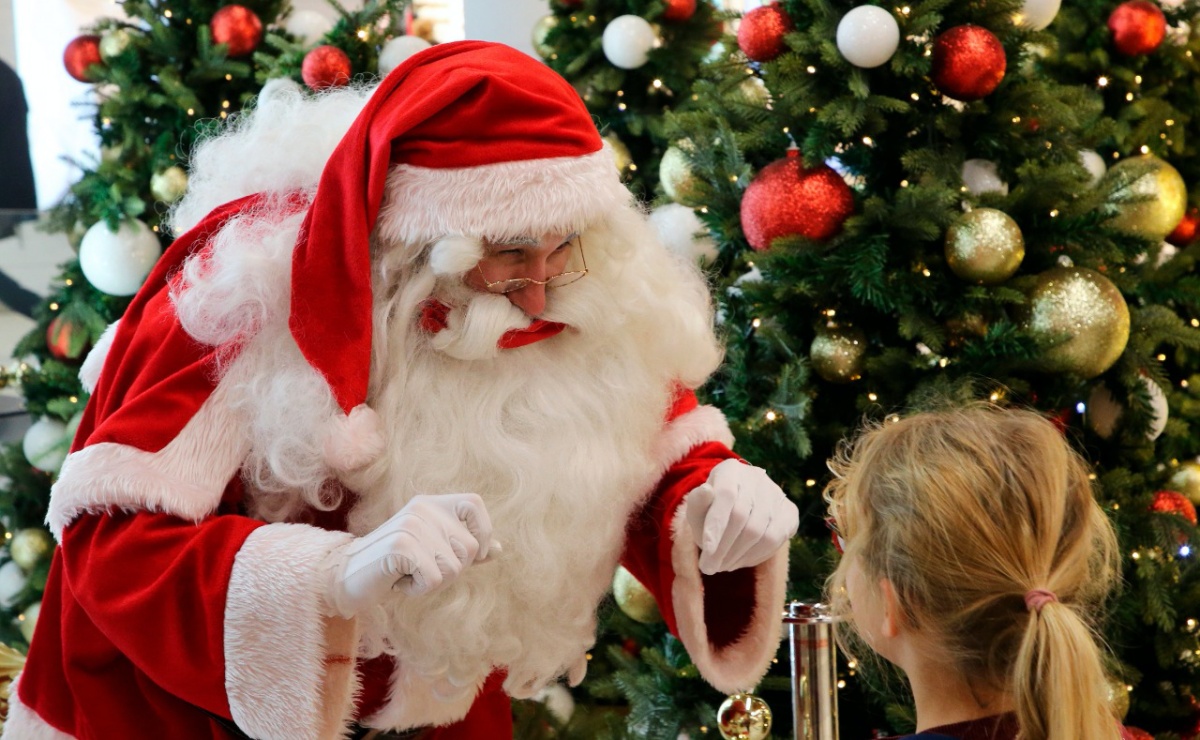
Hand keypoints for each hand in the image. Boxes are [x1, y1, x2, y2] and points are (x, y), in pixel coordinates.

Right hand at [325, 493, 493, 617]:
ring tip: (408, 574)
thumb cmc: (394, 568)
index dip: (483, 531)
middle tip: (420, 568)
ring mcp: (411, 526)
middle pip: (470, 547)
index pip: (474, 503)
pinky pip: (433, 579)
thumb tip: (498, 549)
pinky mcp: (401, 546)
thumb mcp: (432, 553)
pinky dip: (418, 589)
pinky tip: (399, 581)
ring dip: (434, 581)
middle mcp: (422, 509)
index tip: (475, 555)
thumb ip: (462, 548)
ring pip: (454, 568)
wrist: (347, 577)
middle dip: (452, 569)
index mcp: (431, 504)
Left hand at [685, 459, 797, 575]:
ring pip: (760, 531)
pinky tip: (741, 561)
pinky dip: (756, 556)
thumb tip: (705, 491)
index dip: (716, 524)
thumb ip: (697, 503)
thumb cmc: (712, 511)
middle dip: (723, 547)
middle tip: (709, 567)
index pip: (726, 495)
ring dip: (739, 555)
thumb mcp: (698, 508)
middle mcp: (757, 477)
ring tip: (723, 565)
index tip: (706, 550)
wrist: (737, 509)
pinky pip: (776, 539)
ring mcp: (776, 493)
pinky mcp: (790, 511)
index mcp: (730, 470)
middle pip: (742, 516)